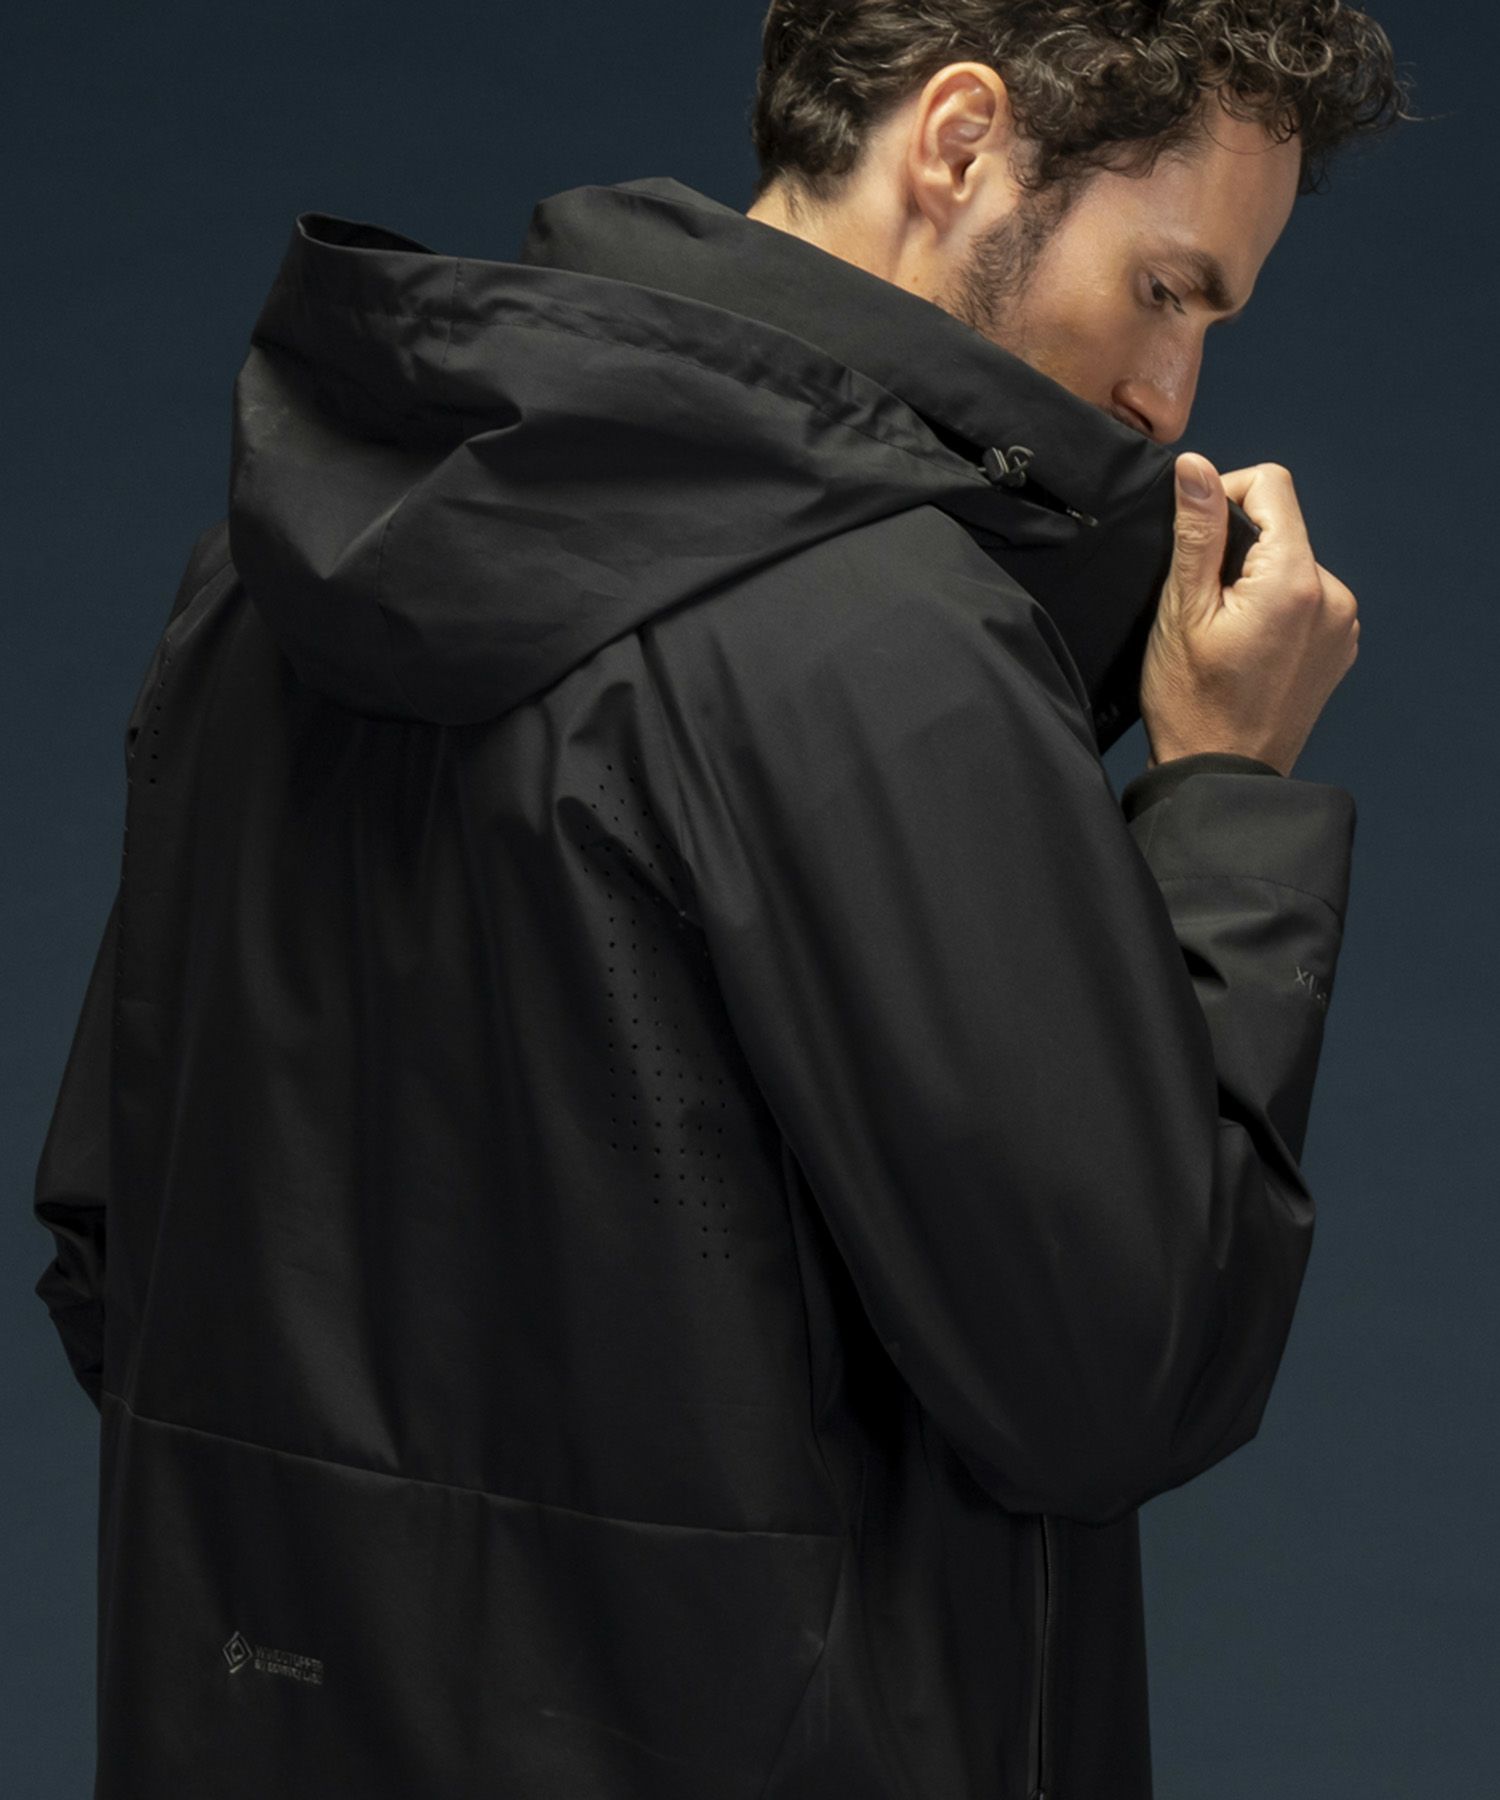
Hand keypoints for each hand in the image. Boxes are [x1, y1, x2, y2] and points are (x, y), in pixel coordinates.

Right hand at [1139, 454, 1361, 777]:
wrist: (1222, 774)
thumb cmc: (1193, 703)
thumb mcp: (1181, 610)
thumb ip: (1197, 532)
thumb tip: (1196, 468)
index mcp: (1294, 581)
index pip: (1271, 484)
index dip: (1225, 496)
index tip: (1197, 539)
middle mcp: (1332, 596)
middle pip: (1283, 528)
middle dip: (1239, 550)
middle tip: (1204, 605)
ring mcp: (1343, 624)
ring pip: (1292, 564)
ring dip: (1257, 581)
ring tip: (1225, 633)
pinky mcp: (1340, 645)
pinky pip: (1307, 599)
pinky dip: (1277, 609)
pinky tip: (1249, 648)